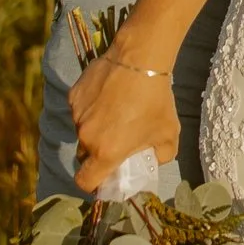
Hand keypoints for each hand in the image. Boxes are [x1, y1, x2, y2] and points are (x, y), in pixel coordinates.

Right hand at [68, 48, 179, 190]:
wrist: (139, 60)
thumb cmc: (156, 101)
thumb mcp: (169, 135)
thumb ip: (160, 157)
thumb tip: (152, 160)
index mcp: (106, 153)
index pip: (85, 181)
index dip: (92, 184)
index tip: (103, 177)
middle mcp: (87, 137)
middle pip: (84, 155)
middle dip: (96, 154)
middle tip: (114, 141)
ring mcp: (77, 115)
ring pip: (81, 130)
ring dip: (94, 128)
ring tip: (115, 112)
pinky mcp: (74, 95)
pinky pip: (80, 110)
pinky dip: (90, 108)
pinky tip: (108, 96)